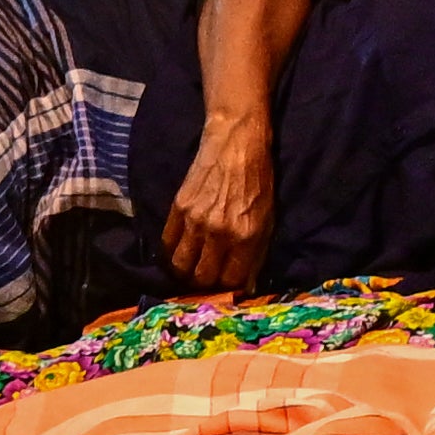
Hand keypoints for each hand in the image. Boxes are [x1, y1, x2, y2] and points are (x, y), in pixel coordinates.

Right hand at [167, 112, 276, 290]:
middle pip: (202, 278)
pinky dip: (172, 252)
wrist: (236, 145)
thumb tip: (246, 287)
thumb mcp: (267, 220)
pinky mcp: (178, 208)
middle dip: (205, 284)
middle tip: (208, 279)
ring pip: (180, 265)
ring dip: (185, 272)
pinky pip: (168, 243)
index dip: (229, 288)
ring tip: (192, 268)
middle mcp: (218, 232)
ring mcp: (195, 220)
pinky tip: (181, 250)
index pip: (230, 281)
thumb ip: (256, 255)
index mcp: (245, 236)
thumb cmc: (257, 182)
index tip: (227, 287)